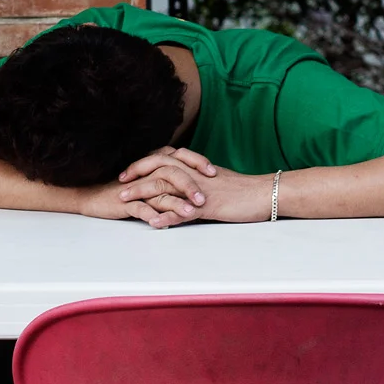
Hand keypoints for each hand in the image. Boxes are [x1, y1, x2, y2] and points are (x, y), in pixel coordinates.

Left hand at [102, 147, 273, 227]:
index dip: (144, 164)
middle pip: (158, 168)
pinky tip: (153, 224)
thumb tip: (183, 188)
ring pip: (165, 187)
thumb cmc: (242, 190)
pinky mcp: (208, 205)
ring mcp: (200, 189)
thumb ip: (197, 181)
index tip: (128, 172)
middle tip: (119, 184)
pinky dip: (166, 217)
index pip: (163, 160)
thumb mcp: (215, 181)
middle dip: (136, 175)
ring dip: (143, 194)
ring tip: (125, 202)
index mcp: (195, 168)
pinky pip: (183, 211)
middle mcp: (194, 174)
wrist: (264, 193)